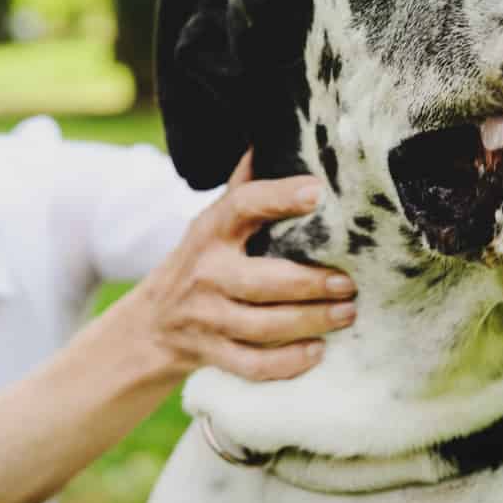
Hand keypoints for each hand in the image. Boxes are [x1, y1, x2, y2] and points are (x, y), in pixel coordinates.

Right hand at [130, 151, 355, 382]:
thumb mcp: (212, 222)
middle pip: (263, 281)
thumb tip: (274, 138)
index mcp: (211, 230)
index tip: (317, 192)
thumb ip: (243, 189)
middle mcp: (207, 272)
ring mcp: (207, 317)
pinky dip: (288, 363)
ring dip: (312, 321)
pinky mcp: (212, 354)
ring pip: (265, 326)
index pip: (243, 205)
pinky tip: (317, 351)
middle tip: (350, 282)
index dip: (279, 197)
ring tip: (348, 313)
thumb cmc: (200, 261)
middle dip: (312, 283)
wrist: (152, 324)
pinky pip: (254, 364)